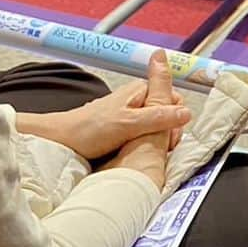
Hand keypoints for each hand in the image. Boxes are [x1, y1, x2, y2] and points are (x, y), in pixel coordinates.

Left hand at [100, 51, 178, 189]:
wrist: (60, 142)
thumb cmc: (90, 130)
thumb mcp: (128, 124)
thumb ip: (158, 117)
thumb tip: (187, 113)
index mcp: (141, 91)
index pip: (173, 99)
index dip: (176, 119)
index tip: (171, 138)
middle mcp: (137, 99)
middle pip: (166, 113)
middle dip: (168, 131)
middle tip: (163, 150)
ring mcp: (130, 114)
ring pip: (156, 126)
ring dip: (157, 140)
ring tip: (151, 154)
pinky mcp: (123, 129)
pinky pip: (144, 135)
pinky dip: (146, 145)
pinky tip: (141, 155)